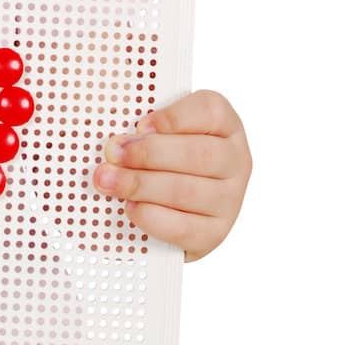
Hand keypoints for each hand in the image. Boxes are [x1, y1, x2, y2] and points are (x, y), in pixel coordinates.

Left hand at [92, 88, 251, 262]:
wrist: (177, 209)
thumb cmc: (166, 160)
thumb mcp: (163, 133)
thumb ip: (146, 128)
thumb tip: (116, 141)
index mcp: (226, 126)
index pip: (212, 111)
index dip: (173, 118)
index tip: (140, 125)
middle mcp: (236, 161)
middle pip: (198, 153)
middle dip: (148, 154)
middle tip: (113, 154)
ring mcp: (230, 200)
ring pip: (186, 191)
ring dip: (140, 185)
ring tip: (108, 181)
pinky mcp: (215, 233)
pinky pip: (182, 227)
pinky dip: (151, 216)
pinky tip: (131, 207)